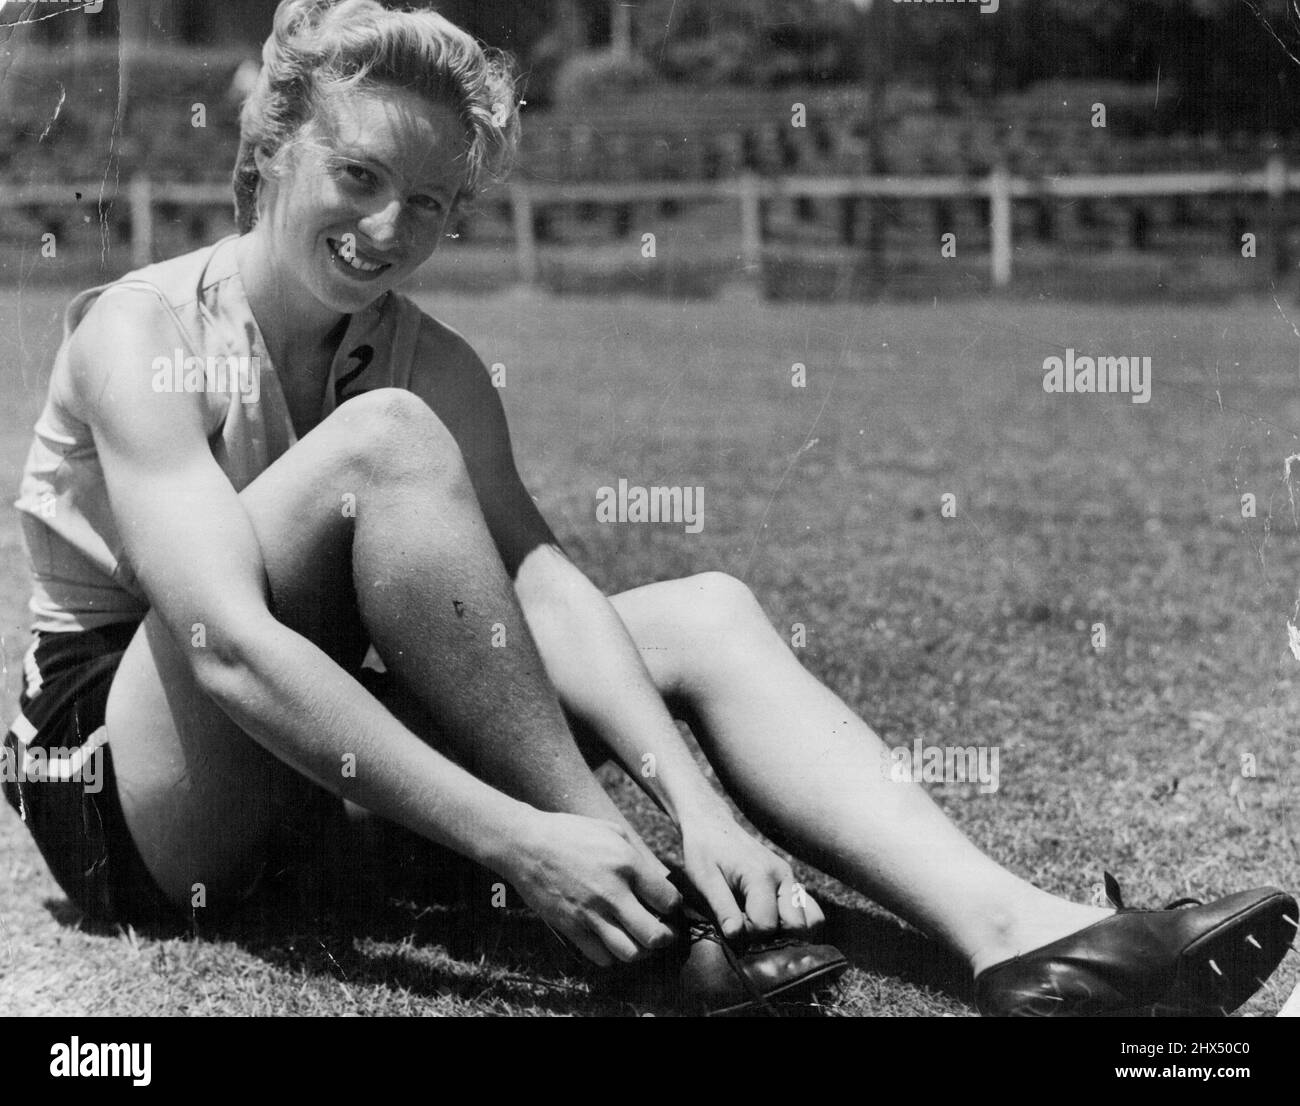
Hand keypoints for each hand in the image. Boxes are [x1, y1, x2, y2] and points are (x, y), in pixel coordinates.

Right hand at [503, 811, 682, 966]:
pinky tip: (612, 941)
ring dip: (641, 951)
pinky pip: (601, 957)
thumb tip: (658, 879)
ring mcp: (590, 914)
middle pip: (654, 935)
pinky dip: (612, 955)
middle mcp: (612, 893)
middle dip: (665, 938)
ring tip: (639, 941)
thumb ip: (637, 855)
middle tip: (664, 933)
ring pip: (630, 953)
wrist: (526, 844)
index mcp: (626, 864)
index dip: (674, 906)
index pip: (668, 900)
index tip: (668, 906)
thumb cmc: (570, 833)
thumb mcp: (611, 831)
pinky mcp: (571, 927)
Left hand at [680, 810, 824, 939]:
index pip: (766, 926)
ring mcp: (790, 879)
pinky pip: (809, 909)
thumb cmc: (704, 852)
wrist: (711, 825)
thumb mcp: (704, 880)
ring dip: (789, 931)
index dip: (747, 934)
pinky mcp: (790, 882)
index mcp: (761, 876)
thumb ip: (722, 909)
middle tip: (748, 927)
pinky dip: (796, 922)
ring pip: (812, 919)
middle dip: (772, 937)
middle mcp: (783, 876)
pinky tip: (772, 921)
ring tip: (762, 925)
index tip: (730, 924)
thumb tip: (736, 936)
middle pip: (797, 926)